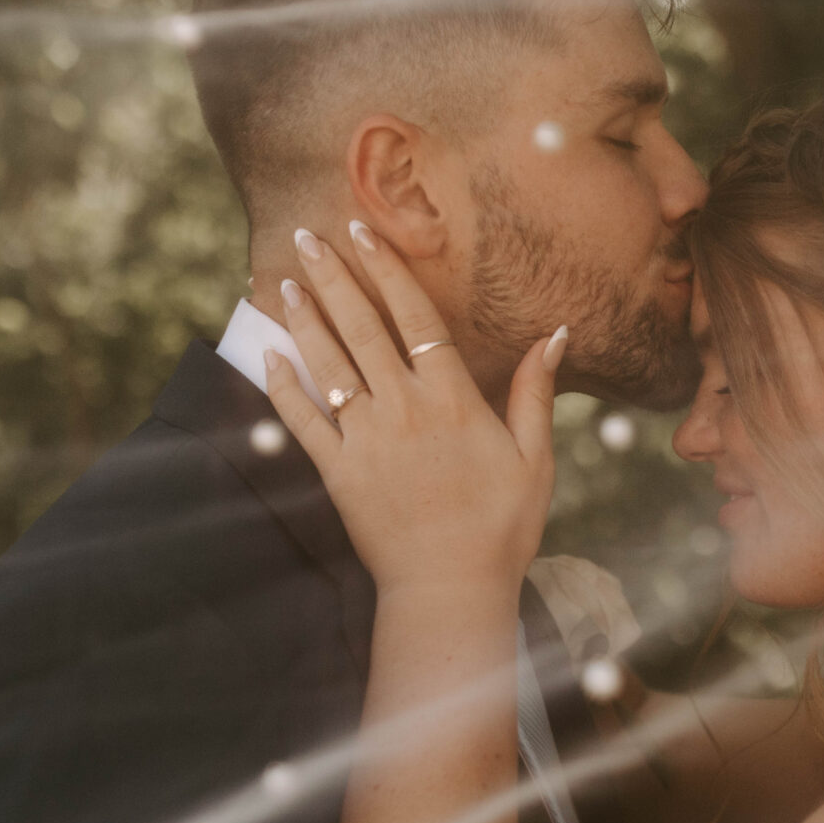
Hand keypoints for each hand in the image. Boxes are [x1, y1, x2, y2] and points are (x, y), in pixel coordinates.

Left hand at [268, 222, 563, 593]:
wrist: (451, 590)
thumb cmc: (502, 528)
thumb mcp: (535, 459)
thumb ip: (535, 393)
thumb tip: (555, 334)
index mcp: (453, 400)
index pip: (415, 318)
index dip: (387, 271)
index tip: (363, 233)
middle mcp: (404, 409)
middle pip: (361, 328)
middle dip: (332, 277)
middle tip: (307, 234)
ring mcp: (365, 439)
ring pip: (327, 364)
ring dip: (302, 318)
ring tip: (284, 278)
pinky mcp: (337, 472)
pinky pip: (300, 420)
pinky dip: (281, 386)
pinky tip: (268, 354)